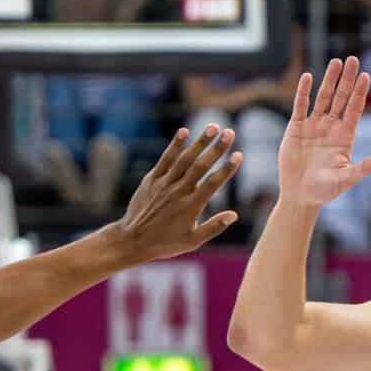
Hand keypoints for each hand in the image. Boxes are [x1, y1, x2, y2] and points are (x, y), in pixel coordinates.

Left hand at [109, 125, 242, 259]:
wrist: (132, 240)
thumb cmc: (165, 243)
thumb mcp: (192, 241)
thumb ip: (213, 227)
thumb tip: (234, 215)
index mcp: (191, 207)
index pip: (213, 184)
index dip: (227, 169)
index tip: (239, 155)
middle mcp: (178, 192)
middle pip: (200, 166)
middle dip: (217, 148)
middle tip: (230, 132)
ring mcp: (164, 183)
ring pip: (184, 159)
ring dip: (199, 142)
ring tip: (213, 127)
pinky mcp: (152, 179)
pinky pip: (165, 159)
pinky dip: (175, 145)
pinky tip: (184, 131)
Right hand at [277, 57, 370, 205]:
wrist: (300, 196)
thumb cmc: (325, 191)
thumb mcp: (346, 179)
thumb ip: (364, 168)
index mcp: (345, 137)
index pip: (355, 109)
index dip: (360, 93)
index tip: (366, 76)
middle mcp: (331, 127)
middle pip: (341, 98)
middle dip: (347, 79)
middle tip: (353, 59)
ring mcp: (314, 126)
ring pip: (323, 98)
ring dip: (329, 80)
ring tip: (336, 62)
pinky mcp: (296, 128)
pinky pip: (301, 106)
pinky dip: (304, 92)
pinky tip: (308, 77)